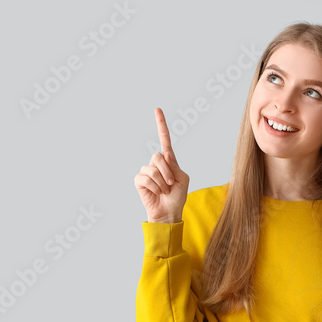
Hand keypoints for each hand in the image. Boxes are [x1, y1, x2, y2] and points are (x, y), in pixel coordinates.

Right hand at [134, 107, 189, 222]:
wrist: (169, 212)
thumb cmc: (177, 197)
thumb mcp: (183, 179)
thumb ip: (175, 166)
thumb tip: (163, 156)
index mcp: (169, 160)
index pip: (164, 139)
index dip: (161, 124)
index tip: (157, 109)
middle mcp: (156, 163)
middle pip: (158, 156)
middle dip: (167, 171)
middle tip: (170, 184)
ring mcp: (147, 171)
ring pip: (152, 168)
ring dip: (161, 181)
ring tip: (163, 190)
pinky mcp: (139, 180)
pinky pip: (145, 177)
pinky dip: (153, 186)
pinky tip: (155, 192)